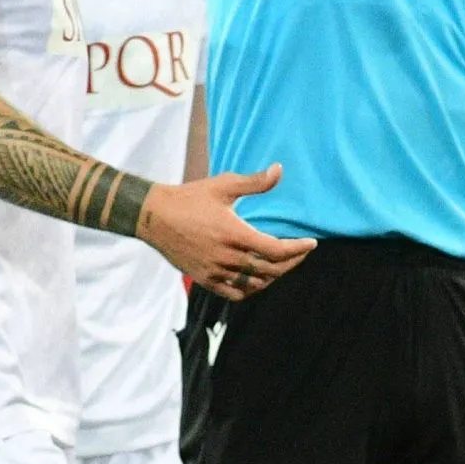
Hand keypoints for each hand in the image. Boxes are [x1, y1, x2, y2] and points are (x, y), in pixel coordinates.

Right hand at [138, 165, 316, 297]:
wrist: (153, 217)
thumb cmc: (189, 197)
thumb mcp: (223, 186)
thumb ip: (254, 182)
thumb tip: (279, 170)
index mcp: (234, 234)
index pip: (276, 250)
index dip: (298, 250)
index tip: (311, 243)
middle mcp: (226, 257)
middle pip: (270, 270)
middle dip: (291, 263)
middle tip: (301, 253)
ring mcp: (214, 271)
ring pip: (254, 284)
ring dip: (273, 277)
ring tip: (282, 265)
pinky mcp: (204, 279)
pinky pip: (234, 294)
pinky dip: (251, 290)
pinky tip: (258, 279)